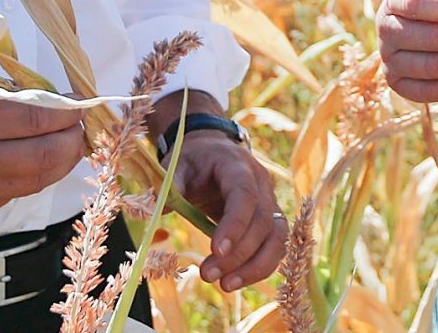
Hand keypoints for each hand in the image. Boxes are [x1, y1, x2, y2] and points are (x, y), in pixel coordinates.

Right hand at [0, 88, 85, 226]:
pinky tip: (33, 161)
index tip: (80, 104)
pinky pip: (15, 195)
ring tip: (66, 144)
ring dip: (60, 161)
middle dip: (73, 141)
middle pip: (45, 157)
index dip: (66, 113)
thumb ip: (3, 95)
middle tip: (80, 127)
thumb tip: (53, 99)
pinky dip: (31, 177)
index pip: (35, 119)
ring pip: (37, 181)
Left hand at [174, 133, 284, 291]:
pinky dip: (259, 267)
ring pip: (277, 238)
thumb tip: (160, 209)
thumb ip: (171, 185)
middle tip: (207, 275)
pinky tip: (235, 280)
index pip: (245, 195)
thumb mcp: (177, 164)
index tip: (216, 251)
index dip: (235, 224)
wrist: (213, 152)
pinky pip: (275, 246)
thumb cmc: (193, 160)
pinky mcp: (271, 220)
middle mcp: (261, 183)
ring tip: (225, 285)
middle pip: (261, 222)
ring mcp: (270, 201)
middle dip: (238, 255)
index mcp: (237, 165)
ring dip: (254, 267)